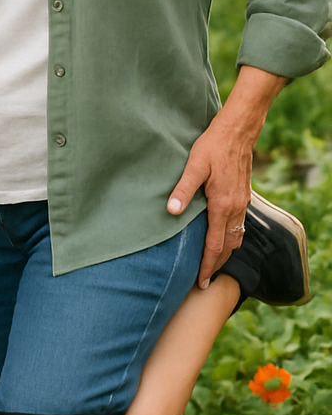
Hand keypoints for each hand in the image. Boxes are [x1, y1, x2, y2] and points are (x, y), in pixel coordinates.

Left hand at [166, 111, 251, 289]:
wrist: (238, 131)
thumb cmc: (213, 146)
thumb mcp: (194, 165)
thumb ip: (182, 189)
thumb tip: (171, 210)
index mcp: (223, 205)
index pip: (215, 245)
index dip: (208, 265)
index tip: (202, 282)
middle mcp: (236, 208)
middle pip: (228, 246)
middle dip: (217, 264)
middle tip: (205, 280)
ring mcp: (242, 202)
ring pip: (236, 236)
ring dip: (225, 252)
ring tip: (213, 264)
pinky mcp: (244, 196)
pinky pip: (240, 225)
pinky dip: (231, 237)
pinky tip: (222, 237)